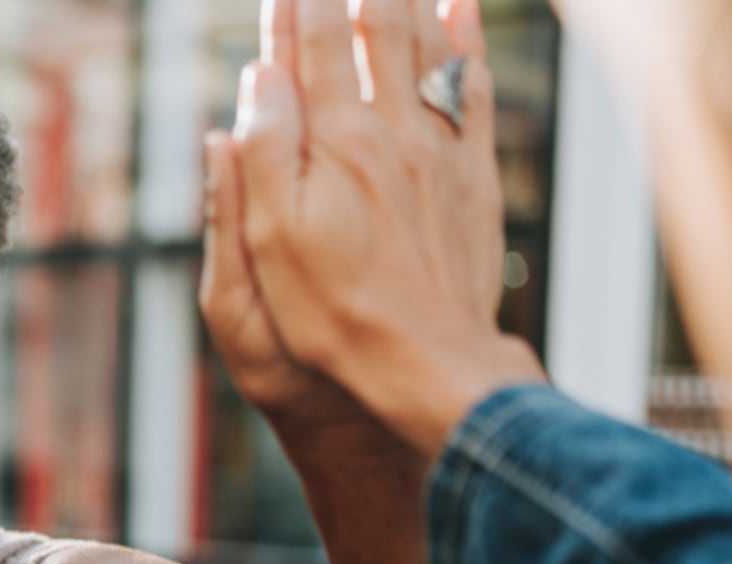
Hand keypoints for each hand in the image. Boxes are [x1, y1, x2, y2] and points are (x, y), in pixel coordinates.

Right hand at [231, 0, 544, 452]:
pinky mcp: (473, 175)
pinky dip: (466, 41)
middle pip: (374, 31)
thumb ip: (262, 154)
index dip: (294, 6)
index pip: (311, 50)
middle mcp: (391, 132)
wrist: (428, 360)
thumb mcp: (270, 241)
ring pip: (426, 46)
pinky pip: (473, 88)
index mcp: (334, 144)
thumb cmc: (333, 310)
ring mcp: (439, 149)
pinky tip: (461, 10)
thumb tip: (258, 75)